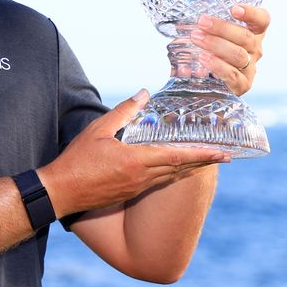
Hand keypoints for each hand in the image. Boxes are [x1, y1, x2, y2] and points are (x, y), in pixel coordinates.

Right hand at [38, 90, 228, 216]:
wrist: (61, 192)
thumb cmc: (77, 160)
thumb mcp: (98, 130)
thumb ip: (123, 112)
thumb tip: (143, 93)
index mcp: (136, 161)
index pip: (177, 156)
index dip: (202, 155)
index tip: (222, 153)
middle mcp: (141, 177)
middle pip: (180, 168)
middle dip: (203, 162)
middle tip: (225, 157)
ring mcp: (136, 187)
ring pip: (170, 176)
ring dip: (189, 168)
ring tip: (205, 161)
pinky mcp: (129, 193)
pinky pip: (158, 182)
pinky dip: (172, 174)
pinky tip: (175, 169)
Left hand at [189, 4, 269, 95]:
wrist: (208, 83)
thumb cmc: (210, 51)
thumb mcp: (212, 34)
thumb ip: (209, 24)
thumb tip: (193, 17)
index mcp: (253, 33)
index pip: (262, 20)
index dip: (251, 13)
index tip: (234, 9)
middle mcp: (255, 50)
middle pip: (245, 37)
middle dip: (222, 28)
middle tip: (202, 22)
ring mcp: (250, 68)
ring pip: (238, 55)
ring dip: (216, 45)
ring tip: (197, 38)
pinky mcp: (243, 85)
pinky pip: (232, 75)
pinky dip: (217, 66)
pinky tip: (203, 58)